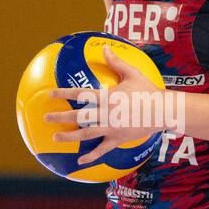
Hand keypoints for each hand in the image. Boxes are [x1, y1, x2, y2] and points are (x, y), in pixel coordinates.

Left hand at [45, 45, 167, 165]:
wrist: (163, 111)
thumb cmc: (148, 90)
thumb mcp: (132, 73)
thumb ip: (116, 62)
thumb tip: (105, 47)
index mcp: (107, 97)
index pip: (80, 94)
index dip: (63, 93)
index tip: (49, 94)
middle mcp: (107, 113)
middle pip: (79, 116)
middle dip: (61, 117)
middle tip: (46, 119)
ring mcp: (112, 128)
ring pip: (86, 133)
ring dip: (69, 136)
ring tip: (56, 137)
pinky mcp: (118, 139)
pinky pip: (102, 150)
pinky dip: (91, 156)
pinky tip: (80, 161)